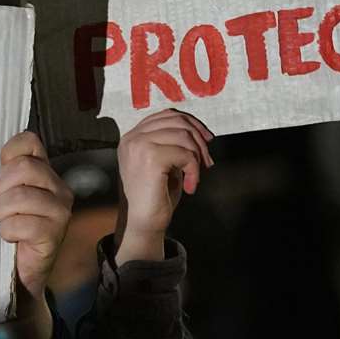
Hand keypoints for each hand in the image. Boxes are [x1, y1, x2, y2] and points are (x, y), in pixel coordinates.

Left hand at [0, 131, 72, 338]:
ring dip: (2, 213)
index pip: (29, 141)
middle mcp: (59, 188)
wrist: (20, 276)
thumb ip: (3, 174)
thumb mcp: (4, 197)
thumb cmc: (7, 232)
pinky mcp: (54, 234)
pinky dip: (8, 232)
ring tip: (3, 223)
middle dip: (1, 188)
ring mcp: (60, 211)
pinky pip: (21, 224)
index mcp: (45, 173)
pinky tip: (10, 239)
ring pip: (21, 196)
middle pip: (24, 167)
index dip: (8, 154)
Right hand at [115, 109, 212, 265]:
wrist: (143, 223)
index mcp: (132, 137)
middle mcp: (132, 138)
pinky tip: (190, 186)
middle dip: (198, 139)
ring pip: (183, 135)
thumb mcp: (163, 162)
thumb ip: (172, 143)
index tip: (207, 139)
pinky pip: (185, 154)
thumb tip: (201, 131)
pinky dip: (194, 170)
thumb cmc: (155, 196)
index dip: (191, 123)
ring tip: (197, 175)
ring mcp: (139, 146)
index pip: (166, 115)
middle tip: (207, 162)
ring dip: (197, 156)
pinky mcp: (150, 158)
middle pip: (177, 121)